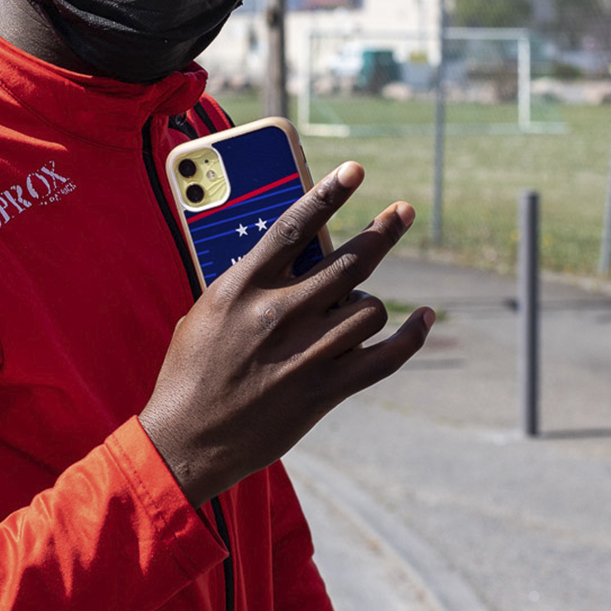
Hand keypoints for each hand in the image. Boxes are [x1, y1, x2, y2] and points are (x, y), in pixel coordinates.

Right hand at [138, 161, 433, 506]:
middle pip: (349, 262)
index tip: (356, 171)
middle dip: (383, 231)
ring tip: (357, 305)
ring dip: (368, 301)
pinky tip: (422, 318)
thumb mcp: (208, 310)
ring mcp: (306, 353)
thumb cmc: (191, 371)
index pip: (294, 227)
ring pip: (369, 308)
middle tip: (403, 212)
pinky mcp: (325, 390)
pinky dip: (410, 336)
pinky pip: (385, 356)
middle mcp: (278, 314)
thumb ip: (249, 281)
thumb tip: (293, 253)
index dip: (328, 194)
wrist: (188, 439)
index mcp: (242, 288)